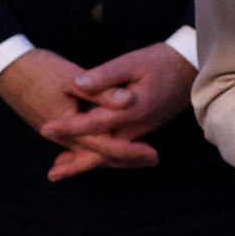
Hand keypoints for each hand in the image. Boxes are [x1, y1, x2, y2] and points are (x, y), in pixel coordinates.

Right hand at [0, 48, 152, 177]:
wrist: (7, 69)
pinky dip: (98, 147)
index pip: (106, 146)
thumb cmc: (39, 70)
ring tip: (138, 154)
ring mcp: (58, 136)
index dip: (131, 150)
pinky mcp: (56, 128)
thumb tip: (129, 100)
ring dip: (114, 154)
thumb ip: (102, 91)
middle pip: (100, 155)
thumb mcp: (72, 78)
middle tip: (153, 159)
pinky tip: (108, 146)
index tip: (152, 152)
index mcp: (70, 128)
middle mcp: (63, 139)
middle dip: (127, 158)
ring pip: (91, 151)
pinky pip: (81, 144)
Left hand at [37, 43, 195, 179]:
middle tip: (51, 173)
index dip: (67, 127)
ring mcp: (140, 132)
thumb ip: (104, 76)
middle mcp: (134, 128)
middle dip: (75, 163)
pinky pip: (118, 151)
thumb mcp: (131, 62)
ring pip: (109, 156)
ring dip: (86, 164)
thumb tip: (78, 84)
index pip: (92, 124)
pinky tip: (87, 155)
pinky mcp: (142, 131)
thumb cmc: (160, 62)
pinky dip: (101, 157)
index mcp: (128, 111)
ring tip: (62, 170)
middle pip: (100, 153)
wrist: (189, 69)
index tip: (45, 129)